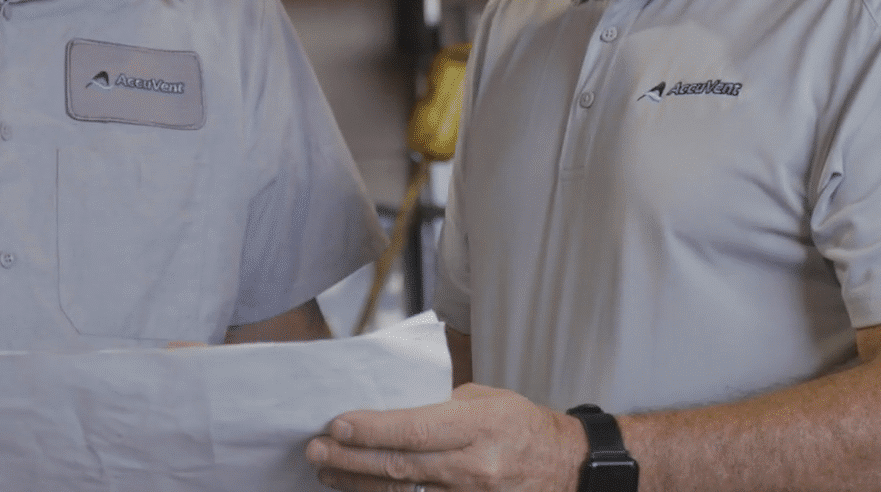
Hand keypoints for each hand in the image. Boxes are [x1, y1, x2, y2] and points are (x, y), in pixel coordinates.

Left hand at [306, 383, 585, 491]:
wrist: (565, 468)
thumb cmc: (522, 426)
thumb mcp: (487, 399)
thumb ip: (440, 405)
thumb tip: (390, 407)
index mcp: (481, 425)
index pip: (415, 429)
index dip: (372, 430)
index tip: (337, 425)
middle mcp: (474, 466)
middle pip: (400, 466)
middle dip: (350, 459)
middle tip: (315, 450)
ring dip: (358, 484)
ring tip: (326, 471)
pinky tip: (360, 491)